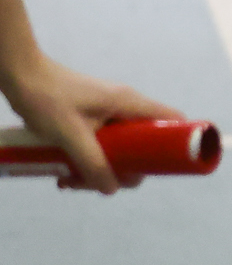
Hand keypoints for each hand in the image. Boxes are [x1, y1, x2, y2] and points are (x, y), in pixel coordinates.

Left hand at [1, 53, 185, 194]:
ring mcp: (107, 111)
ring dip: (98, 168)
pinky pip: (99, 143)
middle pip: (143, 143)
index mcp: (129, 103)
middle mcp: (124, 106)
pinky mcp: (90, 116)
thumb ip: (92, 163)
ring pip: (118, 147)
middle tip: (97, 183)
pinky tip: (64, 172)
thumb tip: (112, 189)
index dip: (177, 143)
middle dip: (123, 168)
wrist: (20, 75)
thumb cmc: (48, 99)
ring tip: (69, 181)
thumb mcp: (71, 135)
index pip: (171, 119)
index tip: (161, 168)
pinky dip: (86, 159)